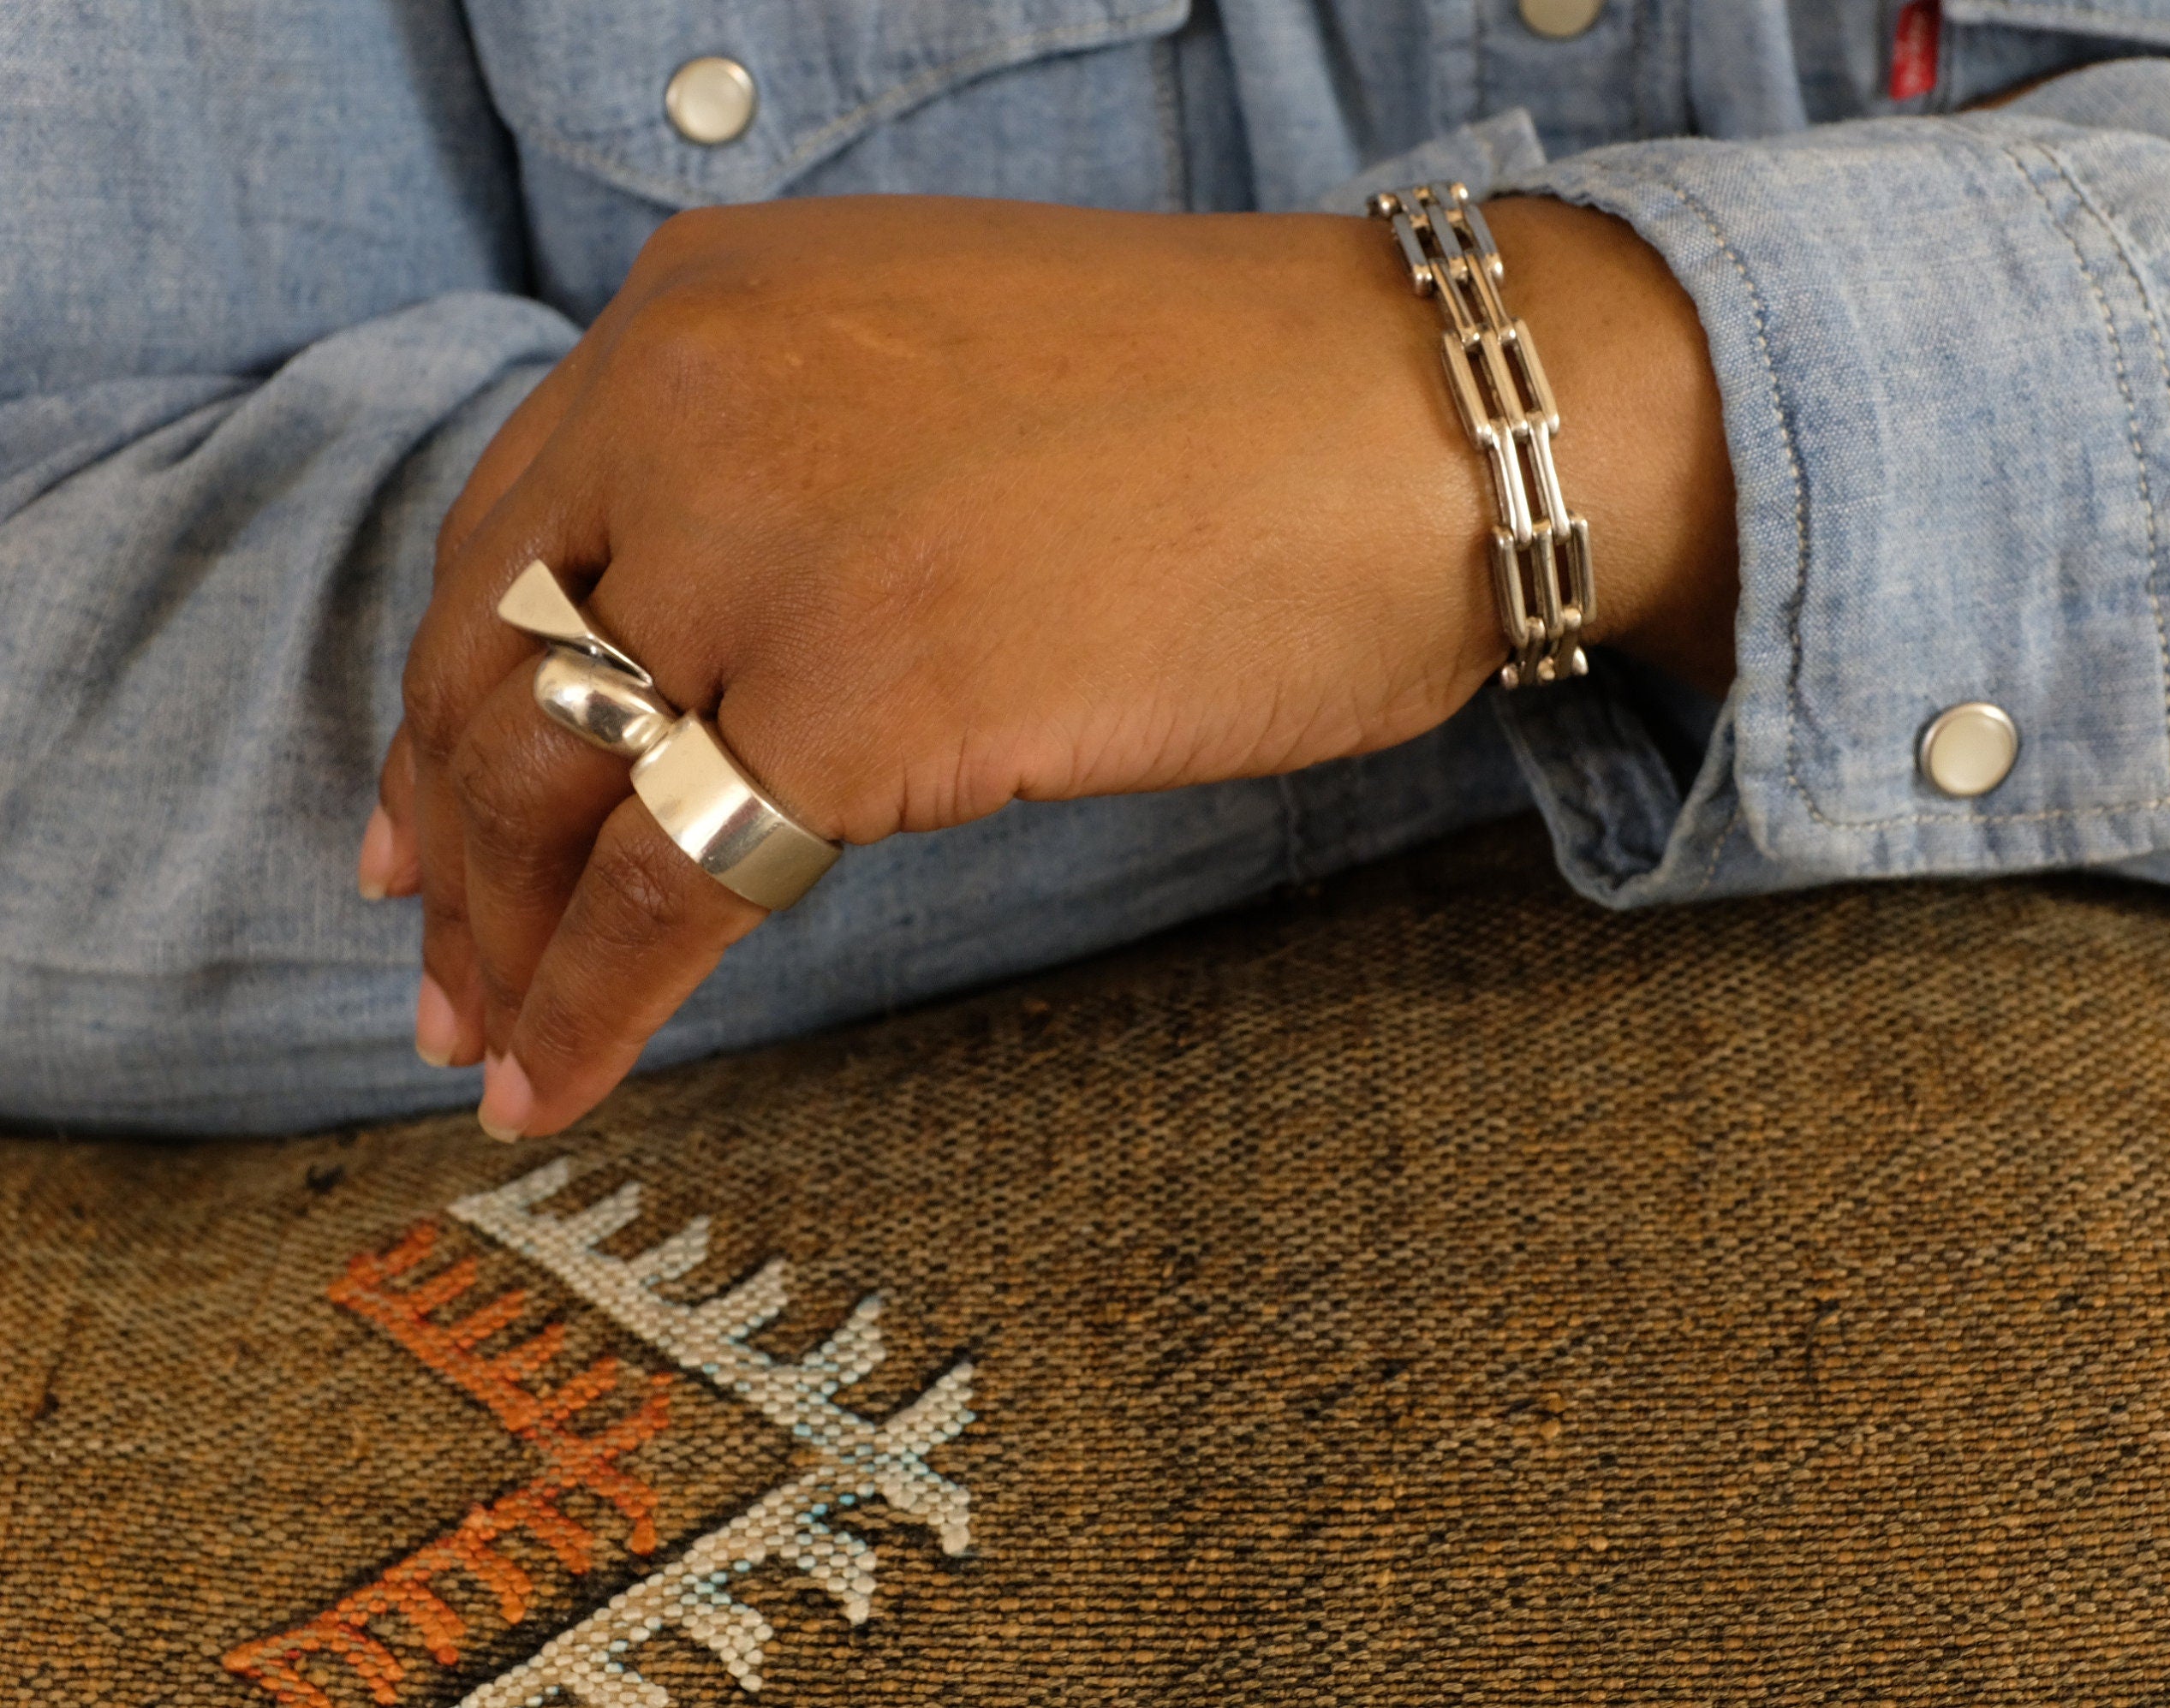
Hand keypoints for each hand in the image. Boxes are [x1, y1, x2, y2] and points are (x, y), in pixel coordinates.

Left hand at [363, 192, 1734, 1138]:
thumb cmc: (1241, 411)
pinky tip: (558, 1078)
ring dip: (502, 934)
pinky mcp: (861, 700)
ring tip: (483, 1036)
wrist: (1435, 422)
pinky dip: (592, 1000)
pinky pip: (669, 889)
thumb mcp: (941, 365)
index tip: (417, 811)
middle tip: (436, 957)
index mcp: (712, 302)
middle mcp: (698, 400)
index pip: (509, 532)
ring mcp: (770, 546)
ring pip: (556, 785)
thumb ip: (792, 460)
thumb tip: (702, 643)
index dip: (446, 695)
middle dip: (452, 838)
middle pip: (499, 666)